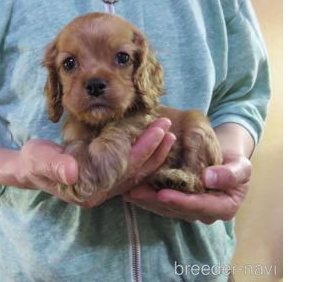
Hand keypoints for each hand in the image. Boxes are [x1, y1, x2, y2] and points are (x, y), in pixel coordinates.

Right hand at [17, 118, 175, 207]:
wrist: (29, 168)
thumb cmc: (34, 163)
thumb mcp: (40, 161)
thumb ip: (55, 166)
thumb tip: (70, 172)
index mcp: (90, 191)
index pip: (125, 170)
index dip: (143, 150)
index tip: (159, 131)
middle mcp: (102, 193)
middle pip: (136, 171)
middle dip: (155, 149)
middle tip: (168, 125)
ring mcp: (105, 187)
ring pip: (136, 171)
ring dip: (153, 152)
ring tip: (167, 132)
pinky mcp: (105, 178)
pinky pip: (130, 168)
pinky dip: (143, 153)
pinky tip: (152, 140)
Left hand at [123, 151, 251, 223]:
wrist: (226, 158)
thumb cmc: (235, 161)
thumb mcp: (242, 165)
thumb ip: (230, 174)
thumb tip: (208, 179)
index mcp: (224, 208)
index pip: (200, 206)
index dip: (181, 201)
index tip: (163, 194)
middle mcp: (206, 213)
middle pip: (178, 209)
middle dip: (156, 202)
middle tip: (136, 192)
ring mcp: (191, 210)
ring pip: (166, 208)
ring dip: (146, 201)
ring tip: (129, 190)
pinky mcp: (178, 204)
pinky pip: (161, 203)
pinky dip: (146, 197)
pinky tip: (131, 189)